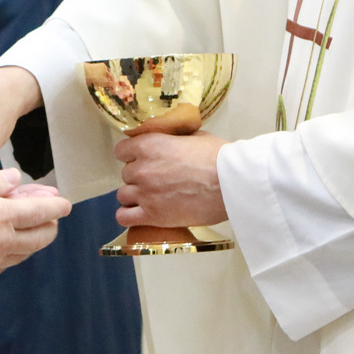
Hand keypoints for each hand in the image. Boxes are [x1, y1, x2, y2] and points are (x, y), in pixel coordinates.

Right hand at [0, 169, 71, 285]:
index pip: (42, 211)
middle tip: (49, 215)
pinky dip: (14, 251)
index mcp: (3, 216)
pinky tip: (5, 244)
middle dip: (51, 225)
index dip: (57, 206)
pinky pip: (7, 262)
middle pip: (42, 237)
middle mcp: (5, 241)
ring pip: (27, 252)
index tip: (65, 203)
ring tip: (29, 228)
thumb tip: (15, 179)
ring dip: (34, 239)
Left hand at [114, 132, 228, 228]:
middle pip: (125, 174)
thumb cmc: (218, 157)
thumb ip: (172, 138)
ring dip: (135, 195)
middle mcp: (141, 169)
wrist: (232, 184)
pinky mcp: (152, 216)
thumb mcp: (193, 136)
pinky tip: (140, 213)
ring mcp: (144, 193)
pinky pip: (123, 217)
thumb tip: (169, 139)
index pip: (121, 150)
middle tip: (157, 180)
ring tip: (152, 197)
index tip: (144, 159)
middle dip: (139, 176)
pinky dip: (129, 215)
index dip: (132, 155)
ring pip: (123, 195)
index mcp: (148, 145)